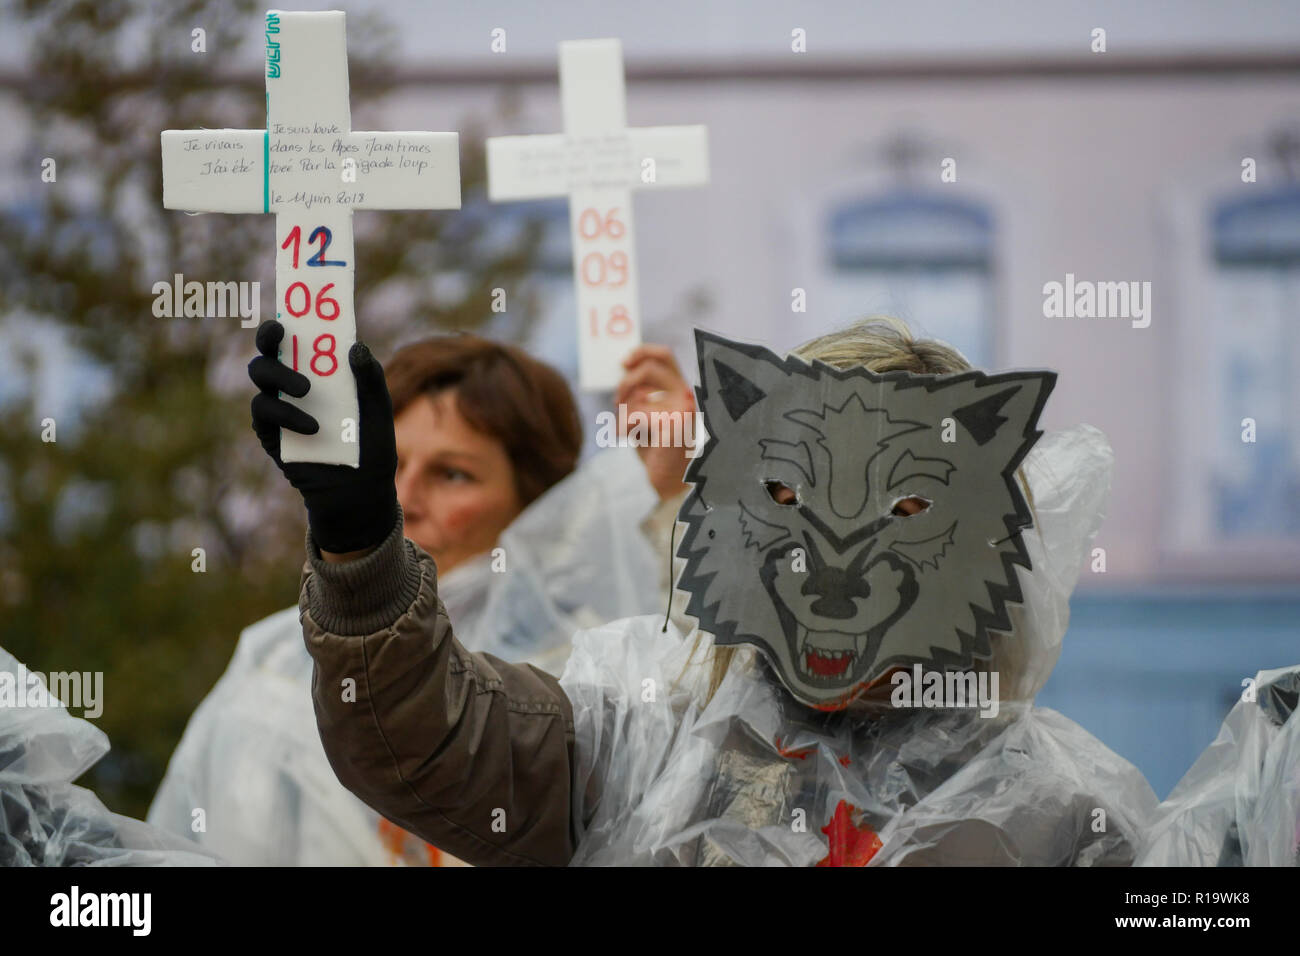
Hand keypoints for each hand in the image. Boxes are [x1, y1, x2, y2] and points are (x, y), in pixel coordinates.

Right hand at [248, 320, 397, 554]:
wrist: (361, 490)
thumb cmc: (370, 445)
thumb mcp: (378, 410)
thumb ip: (370, 379)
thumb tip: (355, 346)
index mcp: (317, 372)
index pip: (295, 340)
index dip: (285, 322)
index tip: (288, 312)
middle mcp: (291, 385)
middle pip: (268, 352)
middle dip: (270, 340)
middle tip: (281, 338)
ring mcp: (278, 409)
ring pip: (260, 377)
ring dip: (281, 376)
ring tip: (307, 390)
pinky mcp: (271, 435)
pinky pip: (265, 414)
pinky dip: (287, 415)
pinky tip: (312, 426)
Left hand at [614, 343, 696, 501]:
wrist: (670, 480)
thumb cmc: (657, 447)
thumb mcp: (648, 414)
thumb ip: (641, 393)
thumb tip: (622, 371)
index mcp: (680, 389)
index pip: (665, 355)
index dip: (642, 352)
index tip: (624, 361)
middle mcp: (684, 395)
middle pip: (648, 369)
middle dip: (625, 383)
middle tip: (617, 401)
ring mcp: (681, 409)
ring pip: (638, 394)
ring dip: (624, 411)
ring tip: (627, 428)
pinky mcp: (672, 424)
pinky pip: (636, 414)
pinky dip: (625, 426)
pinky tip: (628, 436)